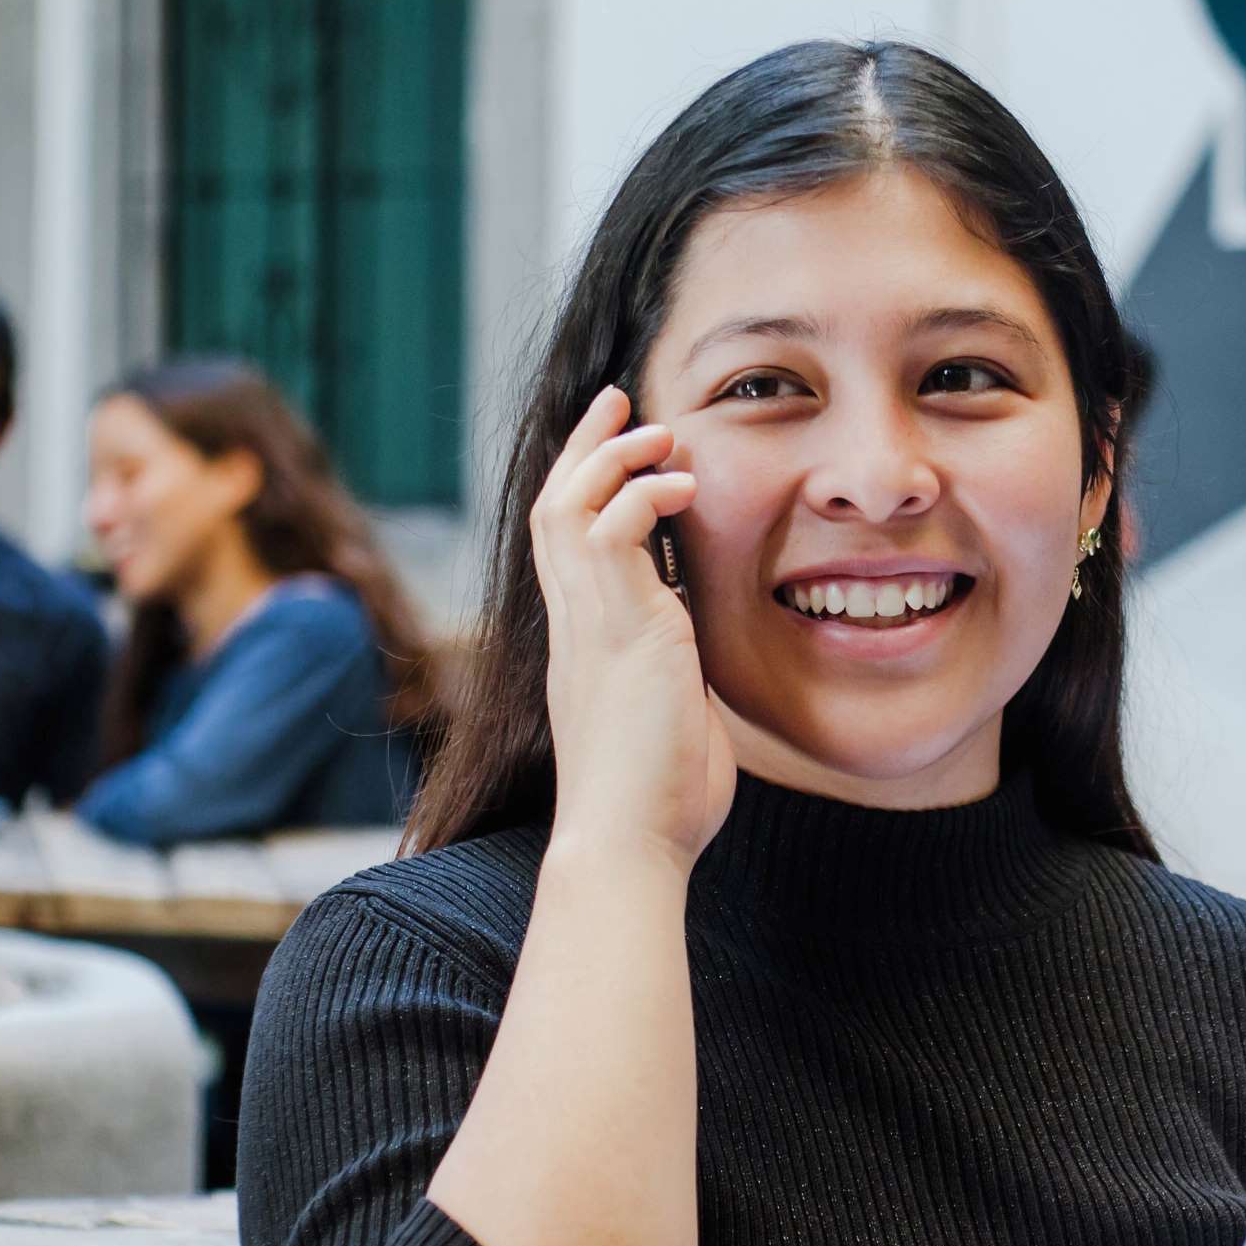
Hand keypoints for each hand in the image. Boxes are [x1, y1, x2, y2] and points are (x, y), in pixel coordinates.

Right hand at [533, 386, 737, 870]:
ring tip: (658, 430)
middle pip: (553, 507)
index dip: (587, 487)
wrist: (629, 847)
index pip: (569, 545)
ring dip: (612, 458)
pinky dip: (642, 496)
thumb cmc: (657, 802)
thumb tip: (692, 668)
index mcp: (586, 645)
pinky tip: (682, 486)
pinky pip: (611, 536)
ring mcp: (590, 628)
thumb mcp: (670, 719)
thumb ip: (673, 681)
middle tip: (619, 397)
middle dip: (586, 446)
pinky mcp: (620, 632)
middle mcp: (576, 628)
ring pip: (568, 508)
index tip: (621, 446)